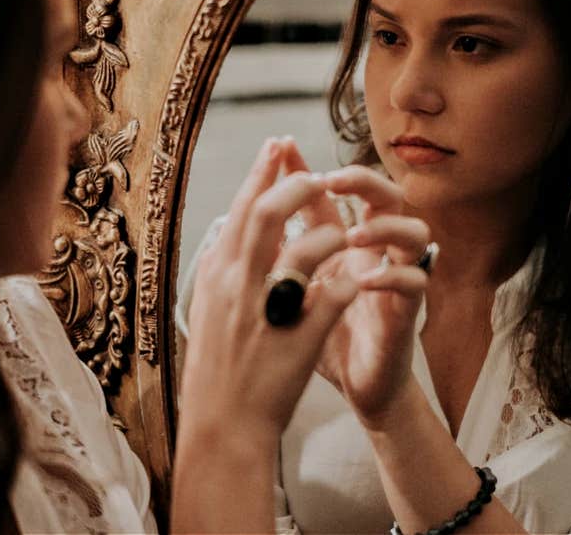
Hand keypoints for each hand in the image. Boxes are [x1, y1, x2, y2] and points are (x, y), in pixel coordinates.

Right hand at [180, 138, 358, 441]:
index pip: (241, 207)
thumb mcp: (210, 307)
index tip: (279, 145)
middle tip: (319, 175)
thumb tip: (237, 227)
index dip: (262, 171)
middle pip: (268, 214)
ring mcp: (268, 310)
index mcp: (217, 274)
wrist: (222, 425)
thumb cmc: (217, 368)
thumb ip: (226, 266)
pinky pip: (334, 294)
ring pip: (305, 248)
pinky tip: (360, 277)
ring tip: (344, 233)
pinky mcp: (300, 338)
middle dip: (297, 185)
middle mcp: (237, 285)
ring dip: (330, 233)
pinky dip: (349, 279)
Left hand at [280, 148, 429, 428]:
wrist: (354, 388)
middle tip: (331, 180)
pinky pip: (415, 283)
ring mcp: (397, 280)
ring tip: (352, 235)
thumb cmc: (326, 335)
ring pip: (414, 233)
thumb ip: (284, 249)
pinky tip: (365, 280)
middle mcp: (379, 253)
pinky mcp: (407, 313)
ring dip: (384, 228)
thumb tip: (249, 210)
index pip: (340, 193)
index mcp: (350, 242)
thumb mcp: (297, 287)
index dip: (314, 168)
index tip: (284, 148)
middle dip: (363, 181)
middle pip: (389, 197)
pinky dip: (392, 276)